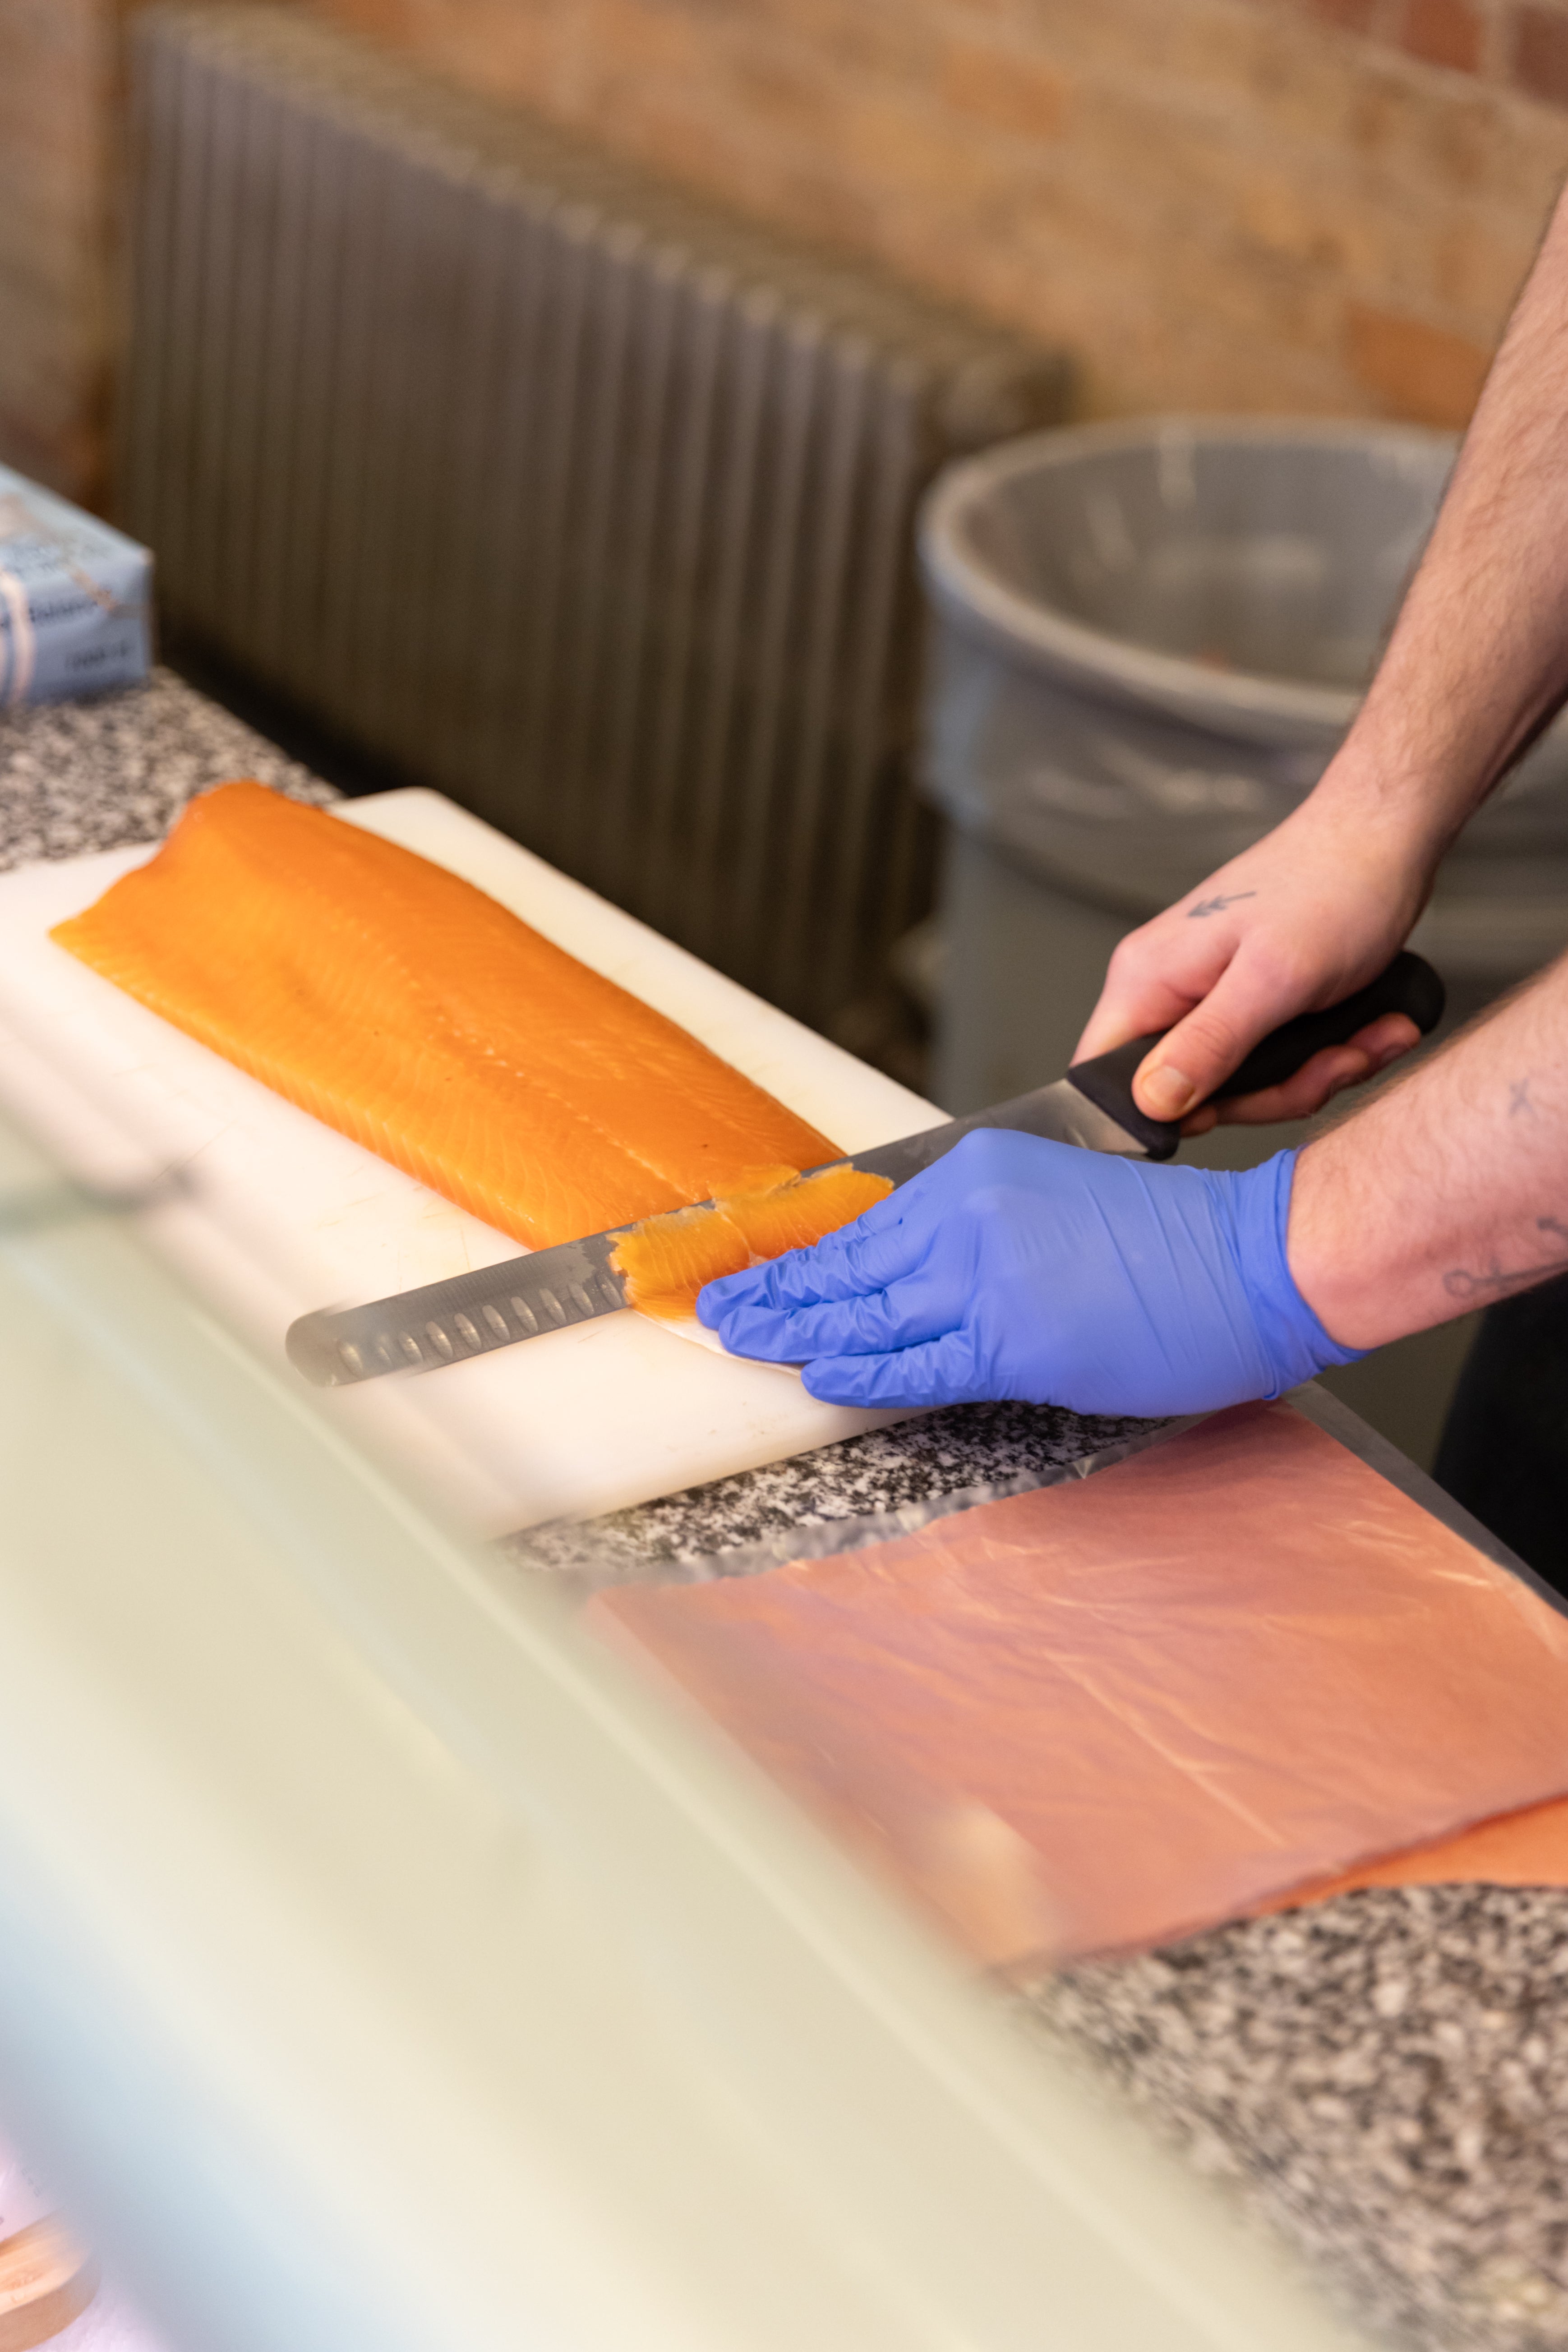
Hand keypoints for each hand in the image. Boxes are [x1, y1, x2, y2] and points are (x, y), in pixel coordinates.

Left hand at [697, 1129, 1359, 1415]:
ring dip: (796, 1328)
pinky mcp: (1014, 1339)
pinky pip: (919, 1361)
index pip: (868, 1220)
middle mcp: (969, 1214)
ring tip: (741, 1339)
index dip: (803, 1253)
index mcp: (978, 1172)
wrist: (1253, 1258)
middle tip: (713, 1307)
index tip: (756, 1265)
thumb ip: (983, 1235)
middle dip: (774, 1289)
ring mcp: (987, 1277)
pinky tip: (820, 1374)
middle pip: (849, 1262)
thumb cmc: (1174, 1242)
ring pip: (867, 1310)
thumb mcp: (1056, 1205)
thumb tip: (916, 1279)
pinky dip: (863, 1368)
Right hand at [1073, 790, 1436, 1131]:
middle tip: (1334, 1062)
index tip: (1225, 1112)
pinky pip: (1275, 1061)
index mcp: (1148, 980)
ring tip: (1368, 1038)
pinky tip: (1373, 1027)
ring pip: (1242, 1085)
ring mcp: (1211, 998)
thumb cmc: (1332, 887)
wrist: (1383, 837)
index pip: (1102, 1075)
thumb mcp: (1273, 979)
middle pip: (1187, 1096)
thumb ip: (1209, 1044)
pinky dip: (1329, 1054)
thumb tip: (1151, 1103)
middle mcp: (1169, 991)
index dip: (1155, 1114)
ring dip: (1315, 1073)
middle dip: (1272, 1093)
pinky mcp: (1252, 1003)